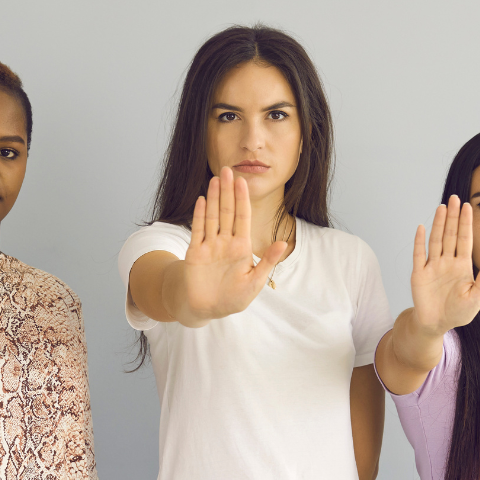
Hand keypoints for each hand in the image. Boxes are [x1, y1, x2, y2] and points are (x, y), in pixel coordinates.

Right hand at [178, 168, 287, 319]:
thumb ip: (267, 262)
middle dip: (228, 191)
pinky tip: (202, 200)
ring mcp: (210, 246)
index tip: (242, 181)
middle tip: (227, 169)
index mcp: (241, 247)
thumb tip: (283, 243)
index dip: (242, 199)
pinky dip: (200, 215)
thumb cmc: (232, 299)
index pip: (242, 217)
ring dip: (214, 197)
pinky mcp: (195, 252)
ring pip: (213, 216)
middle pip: (227, 211)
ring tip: (215, 178)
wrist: (206, 309)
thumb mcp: (255, 282)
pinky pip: (198, 230)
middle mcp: (225, 242)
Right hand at [409, 196, 479, 335]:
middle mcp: (447, 262)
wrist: (437, 324)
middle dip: (453, 217)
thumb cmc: (458, 313)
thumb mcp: (477, 296)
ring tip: (442, 207)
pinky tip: (422, 228)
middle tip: (455, 198)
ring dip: (439, 224)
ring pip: (436, 240)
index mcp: (462, 265)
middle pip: (450, 235)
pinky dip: (420, 241)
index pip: (465, 239)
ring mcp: (432, 267)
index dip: (466, 223)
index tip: (469, 206)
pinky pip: (419, 255)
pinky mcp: (419, 274)